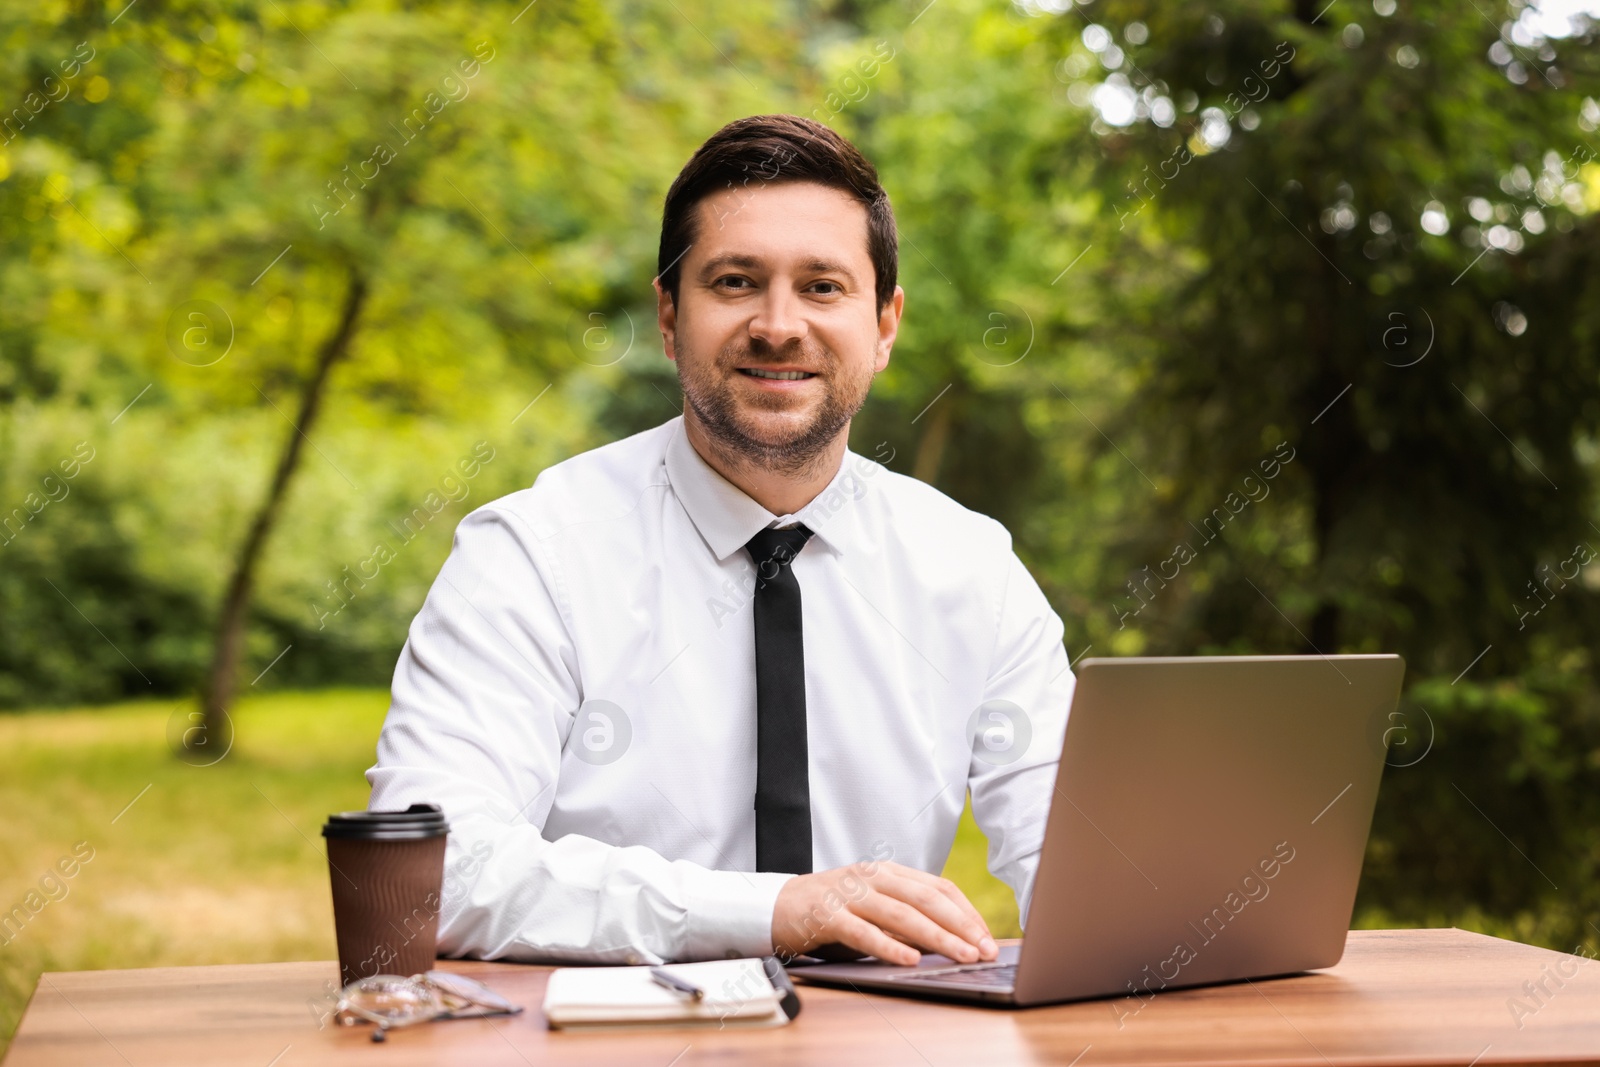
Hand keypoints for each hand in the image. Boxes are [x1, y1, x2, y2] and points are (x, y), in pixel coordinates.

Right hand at [770, 859, 997, 966]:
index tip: (987, 936)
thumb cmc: (833, 911)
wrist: (777, 907)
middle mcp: (872, 878)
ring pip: (901, 914)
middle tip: (985, 949)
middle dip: (961, 926)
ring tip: (960, 955)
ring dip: (936, 937)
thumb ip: (906, 919)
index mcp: (888, 872)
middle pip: (926, 899)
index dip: (966, 912)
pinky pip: (863, 933)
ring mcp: (849, 895)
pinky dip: (889, 946)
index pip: (938, 887)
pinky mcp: (827, 916)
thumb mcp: (873, 908)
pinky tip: (910, 960)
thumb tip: (951, 943)